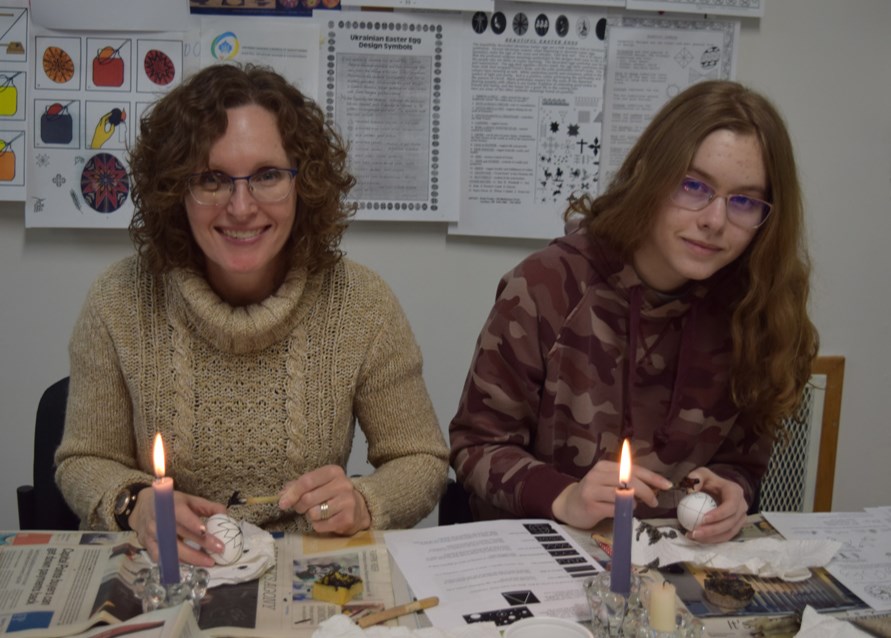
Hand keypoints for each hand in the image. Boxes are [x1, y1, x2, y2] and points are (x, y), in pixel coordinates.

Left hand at [90, 112, 113, 147]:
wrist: (96, 142)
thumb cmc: (103, 139)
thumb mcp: (109, 134)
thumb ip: (112, 129)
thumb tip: (113, 124)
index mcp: (101, 126)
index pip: (104, 119)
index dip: (107, 115)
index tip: (111, 113)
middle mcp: (99, 125)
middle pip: (102, 118)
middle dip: (107, 115)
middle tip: (111, 113)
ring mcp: (98, 126)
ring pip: (102, 120)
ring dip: (106, 118)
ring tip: (111, 117)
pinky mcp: (98, 128)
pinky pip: (102, 123)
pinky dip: (105, 121)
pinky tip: (108, 121)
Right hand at [129, 488, 227, 567]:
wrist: (142, 507)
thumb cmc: (170, 503)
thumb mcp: (188, 499)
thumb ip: (207, 507)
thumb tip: (225, 515)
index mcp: (170, 505)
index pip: (181, 515)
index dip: (192, 523)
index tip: (205, 532)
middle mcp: (159, 521)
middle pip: (180, 535)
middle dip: (200, 545)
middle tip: (218, 550)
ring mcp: (152, 535)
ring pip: (170, 550)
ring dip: (190, 558)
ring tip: (208, 562)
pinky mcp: (148, 546)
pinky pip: (162, 559)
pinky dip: (177, 563)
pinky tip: (191, 565)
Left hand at [279, 465, 370, 535]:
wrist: (358, 508)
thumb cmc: (333, 494)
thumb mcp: (318, 484)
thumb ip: (298, 486)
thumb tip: (281, 496)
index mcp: (333, 472)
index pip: (307, 481)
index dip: (292, 493)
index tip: (282, 503)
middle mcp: (343, 484)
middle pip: (308, 498)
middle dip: (300, 506)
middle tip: (302, 508)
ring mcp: (347, 501)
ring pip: (314, 513)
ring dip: (311, 516)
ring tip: (318, 513)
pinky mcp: (347, 519)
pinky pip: (320, 525)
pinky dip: (318, 525)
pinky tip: (326, 521)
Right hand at [551, 460, 671, 528]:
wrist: (569, 505)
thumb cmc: (594, 494)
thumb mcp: (608, 482)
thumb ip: (627, 481)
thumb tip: (653, 486)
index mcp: (604, 466)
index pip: (633, 469)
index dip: (652, 477)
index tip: (667, 485)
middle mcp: (597, 475)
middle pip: (629, 480)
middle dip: (646, 491)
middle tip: (654, 501)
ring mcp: (592, 490)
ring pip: (622, 494)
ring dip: (634, 502)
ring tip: (635, 506)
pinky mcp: (590, 506)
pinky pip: (614, 509)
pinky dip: (623, 511)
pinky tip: (621, 511)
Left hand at [684, 467, 746, 542]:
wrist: (716, 488)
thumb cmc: (708, 481)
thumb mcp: (701, 474)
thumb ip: (696, 477)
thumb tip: (691, 489)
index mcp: (735, 492)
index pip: (731, 506)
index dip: (719, 514)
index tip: (703, 519)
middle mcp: (742, 506)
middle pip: (731, 522)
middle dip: (713, 530)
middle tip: (695, 532)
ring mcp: (740, 518)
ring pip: (729, 532)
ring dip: (712, 538)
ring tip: (694, 537)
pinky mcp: (736, 527)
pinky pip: (726, 536)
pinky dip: (713, 540)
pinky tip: (698, 539)